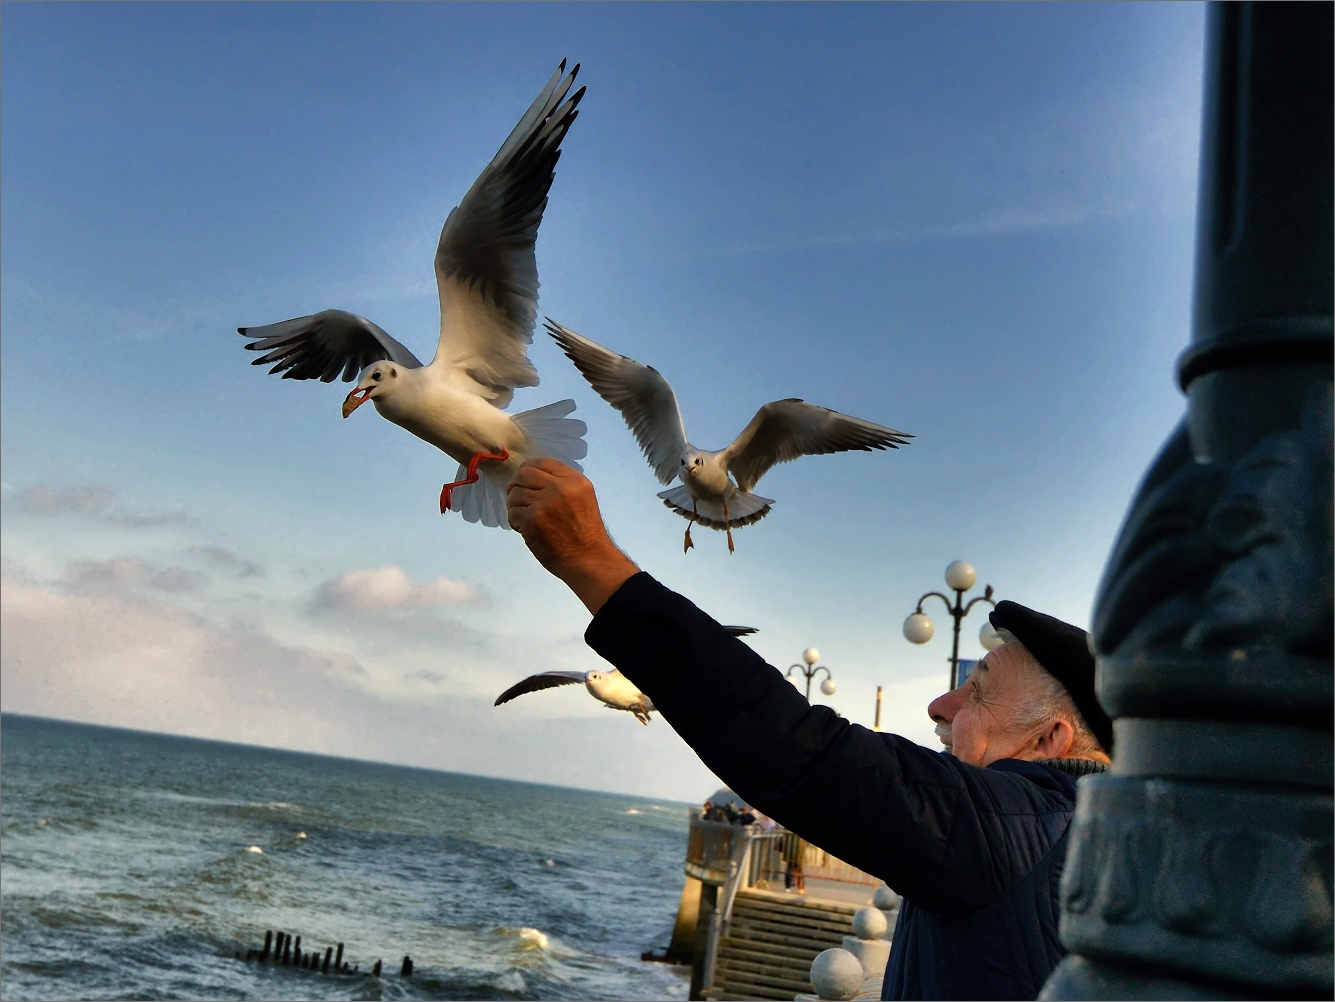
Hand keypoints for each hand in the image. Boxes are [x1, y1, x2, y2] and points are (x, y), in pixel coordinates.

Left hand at [506, 459, 638, 613]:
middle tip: (515, 496)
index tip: (524, 479)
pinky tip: (524, 528)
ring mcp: (545, 504)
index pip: (543, 462)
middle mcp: (561, 488)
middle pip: (524, 473)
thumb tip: (531, 477)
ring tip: (524, 518)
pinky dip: (514, 521)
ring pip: (515, 494)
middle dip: (515, 484)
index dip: (528, 468)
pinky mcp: (533, 521)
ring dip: (514, 506)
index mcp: (575, 481)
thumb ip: (561, 484)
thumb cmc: (585, 532)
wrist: (589, 559)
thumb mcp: (582, 498)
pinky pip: (512, 513)